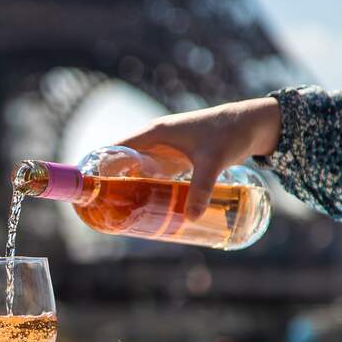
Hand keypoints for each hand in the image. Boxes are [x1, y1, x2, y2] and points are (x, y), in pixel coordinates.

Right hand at [115, 97, 280, 219]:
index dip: (100, 165)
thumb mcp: (213, 162)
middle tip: (104, 206)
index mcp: (154, 133)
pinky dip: (146, 183)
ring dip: (129, 183)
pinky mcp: (177, 155)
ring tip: (120, 208)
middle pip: (123, 159)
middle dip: (112, 180)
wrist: (251, 123)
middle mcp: (155, 138)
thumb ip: (201, 188)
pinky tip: (146, 201)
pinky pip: (153, 170)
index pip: (116, 147)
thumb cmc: (229, 134)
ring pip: (138, 166)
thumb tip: (191, 218)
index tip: (89, 186)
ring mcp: (166, 147)